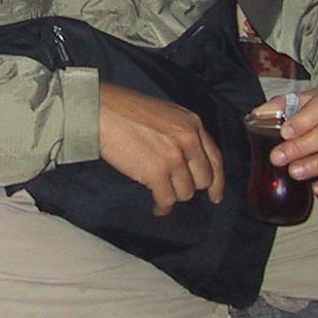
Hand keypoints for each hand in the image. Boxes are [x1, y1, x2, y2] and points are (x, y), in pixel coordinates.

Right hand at [97, 82, 224, 215]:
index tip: (215, 195)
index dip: (217, 181)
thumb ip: (181, 133)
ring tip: (161, 196)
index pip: (215, 158)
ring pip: (185, 192)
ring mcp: (173, 157)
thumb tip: (186, 160)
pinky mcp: (156, 172)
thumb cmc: (125, 109)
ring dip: (173, 196)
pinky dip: (162, 207)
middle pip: (202, 179)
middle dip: (189, 187)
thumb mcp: (165, 113)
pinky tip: (157, 207)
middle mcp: (188, 140)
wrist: (100, 111)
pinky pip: (167, 200)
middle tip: (174, 189)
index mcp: (192, 124)